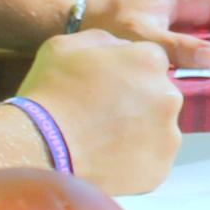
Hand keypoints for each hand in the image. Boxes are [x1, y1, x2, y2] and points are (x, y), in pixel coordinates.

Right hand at [18, 30, 182, 192]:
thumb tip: (121, 48)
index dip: (127, 71)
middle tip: (104, 114)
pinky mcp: (161, 169)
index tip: (107, 85)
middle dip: (138, 100)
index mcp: (149, 61)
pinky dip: (135, 160)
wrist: (41, 147)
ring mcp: (168, 136)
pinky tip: (108, 159)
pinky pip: (152, 159)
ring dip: (139, 131)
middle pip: (159, 94)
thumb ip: (104, 40)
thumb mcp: (67, 45)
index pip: (150, 59)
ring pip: (158, 128)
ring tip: (104, 140)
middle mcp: (169, 96)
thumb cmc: (50, 92)